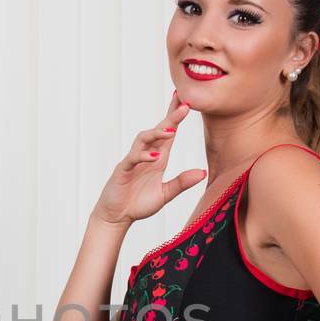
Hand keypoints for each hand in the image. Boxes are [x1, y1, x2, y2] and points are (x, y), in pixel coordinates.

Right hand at [91, 93, 207, 227]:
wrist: (116, 217)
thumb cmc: (138, 204)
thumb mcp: (165, 194)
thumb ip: (181, 183)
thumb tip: (202, 173)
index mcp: (158, 158)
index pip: (169, 133)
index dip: (176, 117)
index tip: (187, 102)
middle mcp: (146, 156)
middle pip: (158, 130)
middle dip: (171, 117)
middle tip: (185, 105)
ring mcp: (133, 161)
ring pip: (144, 139)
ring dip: (157, 133)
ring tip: (170, 131)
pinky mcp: (123, 171)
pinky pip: (133, 158)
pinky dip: (143, 156)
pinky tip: (154, 157)